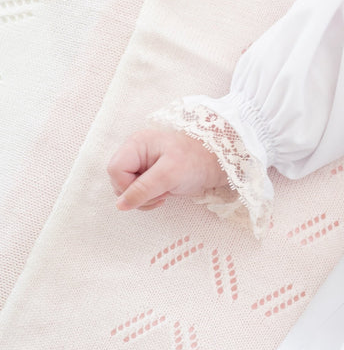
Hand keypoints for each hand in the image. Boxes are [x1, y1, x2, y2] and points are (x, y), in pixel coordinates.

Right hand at [107, 128, 227, 211]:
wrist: (223, 162)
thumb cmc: (199, 160)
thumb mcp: (170, 174)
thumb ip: (143, 189)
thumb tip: (120, 205)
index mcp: (137, 144)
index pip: (115, 170)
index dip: (126, 186)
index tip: (149, 191)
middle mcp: (137, 152)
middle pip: (119, 181)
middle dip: (137, 193)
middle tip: (162, 192)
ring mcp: (144, 164)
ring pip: (129, 190)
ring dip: (145, 198)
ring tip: (167, 192)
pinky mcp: (153, 176)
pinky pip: (141, 192)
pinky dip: (151, 198)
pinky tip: (167, 194)